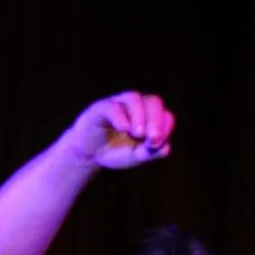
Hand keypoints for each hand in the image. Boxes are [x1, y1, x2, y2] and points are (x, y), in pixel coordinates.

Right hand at [59, 92, 175, 171]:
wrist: (88, 154)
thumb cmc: (115, 151)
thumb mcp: (135, 156)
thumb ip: (150, 152)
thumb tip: (165, 149)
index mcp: (149, 116)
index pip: (165, 115)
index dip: (165, 128)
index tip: (156, 144)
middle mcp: (136, 105)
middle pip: (153, 101)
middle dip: (156, 120)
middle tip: (153, 138)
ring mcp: (118, 103)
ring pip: (133, 98)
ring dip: (140, 115)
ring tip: (138, 134)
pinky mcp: (100, 107)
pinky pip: (112, 106)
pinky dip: (120, 117)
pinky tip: (123, 129)